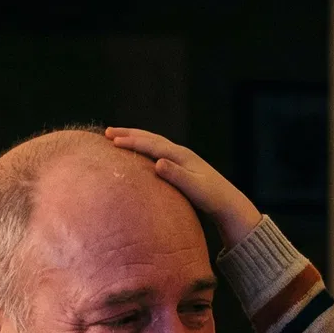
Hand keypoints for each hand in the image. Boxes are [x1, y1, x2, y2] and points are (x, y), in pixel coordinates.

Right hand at [104, 127, 263, 247]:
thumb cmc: (211, 196)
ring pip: (153, 142)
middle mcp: (179, 152)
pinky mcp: (180, 164)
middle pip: (150, 138)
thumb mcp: (194, 187)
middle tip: (107, 132)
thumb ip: (176, 175)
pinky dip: (143, 146)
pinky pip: (156, 150)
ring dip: (135, 137)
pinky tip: (137, 151)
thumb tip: (157, 163)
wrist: (227, 200)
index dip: (132, 142)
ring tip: (116, 137)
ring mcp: (180, 157)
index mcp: (181, 156)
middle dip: (128, 134)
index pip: (152, 145)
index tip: (113, 141)